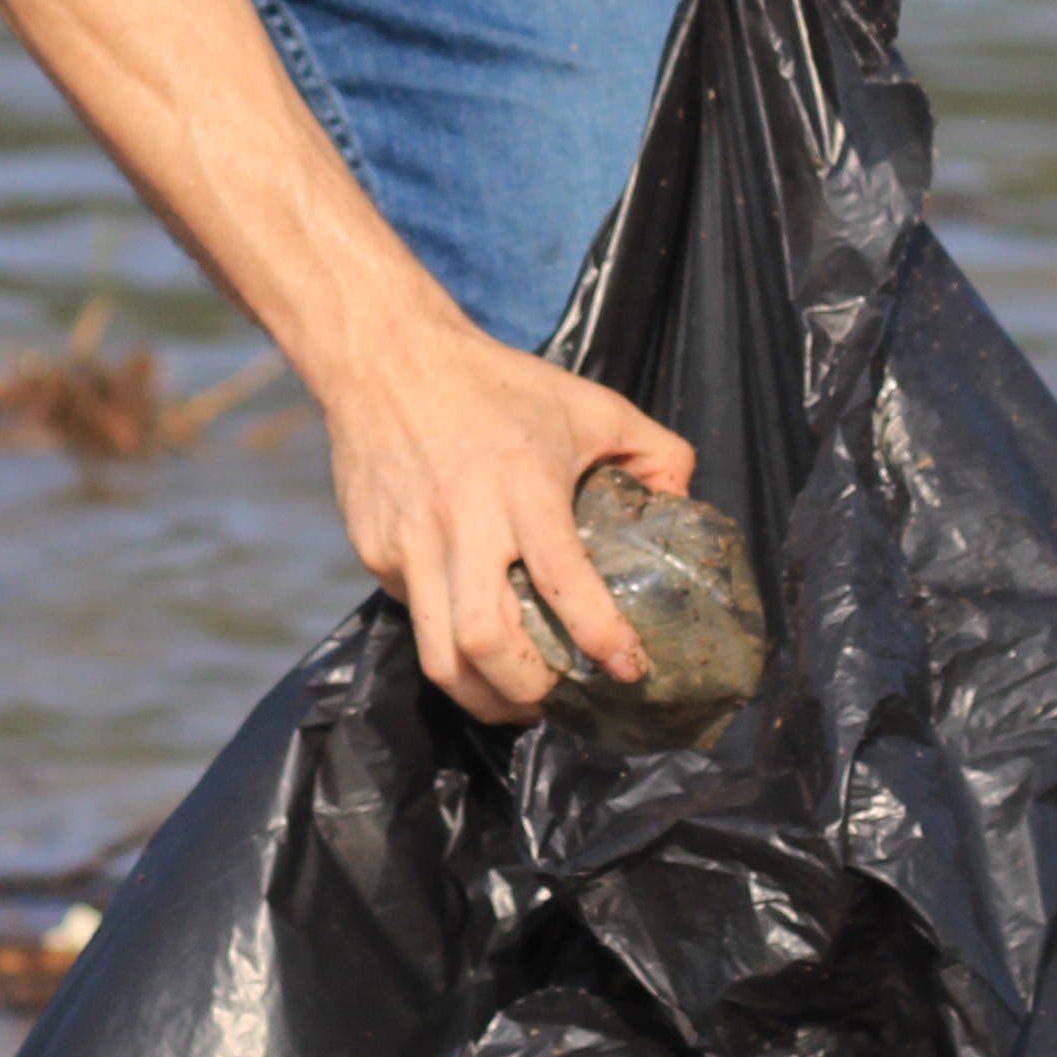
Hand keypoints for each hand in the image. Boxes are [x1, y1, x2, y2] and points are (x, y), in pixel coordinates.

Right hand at [323, 317, 696, 725]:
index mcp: (523, 486)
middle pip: (486, 643)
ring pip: (438, 655)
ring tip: (513, 700)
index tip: (628, 668)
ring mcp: (410, 543)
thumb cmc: (495, 383)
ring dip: (481, 696)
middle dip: (527, 691)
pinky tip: (471, 633)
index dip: (600, 639)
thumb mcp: (590, 403)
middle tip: (556, 697)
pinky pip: (413, 615)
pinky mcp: (373, 551)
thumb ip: (655, 449)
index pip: (563, 581)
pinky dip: (446, 640)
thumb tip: (683, 500)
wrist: (385, 356)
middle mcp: (462, 523)